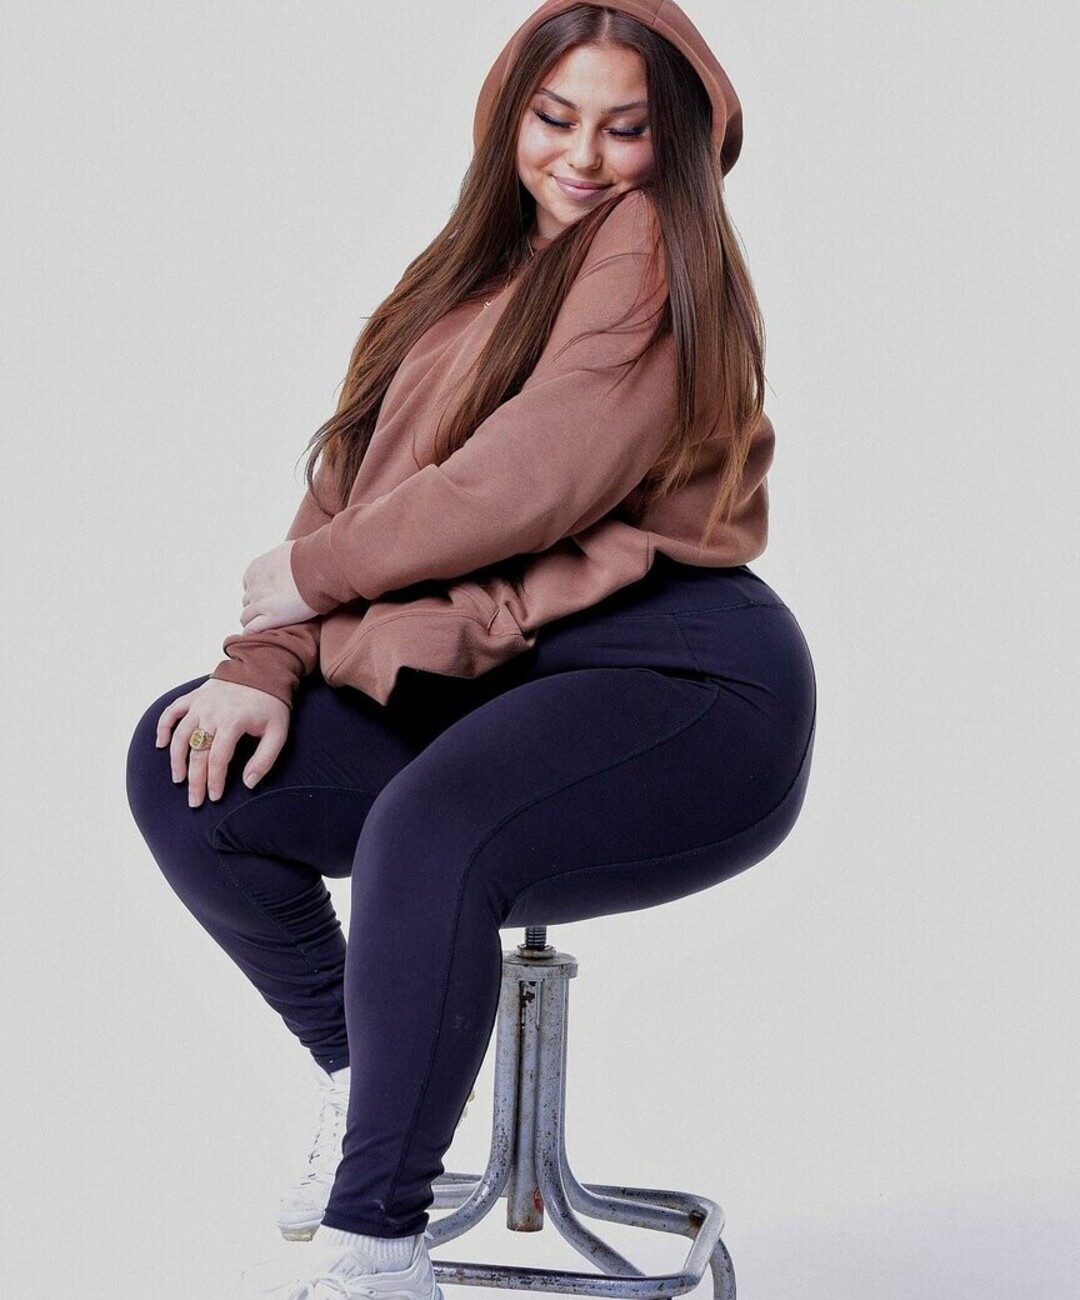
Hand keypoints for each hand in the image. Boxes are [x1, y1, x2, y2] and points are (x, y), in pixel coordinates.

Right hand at [155, 678, 290, 806]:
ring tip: (179, 779)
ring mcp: (200, 703)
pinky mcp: (194, 696)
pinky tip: (161, 745)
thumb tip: (248, 783)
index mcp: (232, 721)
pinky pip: (171, 712)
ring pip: (180, 735)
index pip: (218, 759)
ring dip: (176, 759)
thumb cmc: (271, 703)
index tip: (214, 797)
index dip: (214, 781)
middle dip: (195, 780)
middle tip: (194, 800)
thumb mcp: (278, 732)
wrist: (263, 668)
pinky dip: (163, 728)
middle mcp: (211, 712)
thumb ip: (265, 759)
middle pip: (197, 752)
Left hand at [240, 540, 319, 633]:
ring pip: (246, 617)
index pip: (249, 585)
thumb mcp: (288, 551)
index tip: (272, 596)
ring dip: (255, 620)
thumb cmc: (311, 558)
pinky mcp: (272, 617)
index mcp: (255, 570)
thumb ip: (281, 559)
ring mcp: (260, 603)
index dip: (260, 593)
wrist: (321, 568)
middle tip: (274, 610)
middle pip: (247, 601)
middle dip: (257, 606)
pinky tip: (262, 634)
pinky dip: (254, 632)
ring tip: (269, 624)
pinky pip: (252, 629)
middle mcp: (254, 586)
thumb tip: (290, 558)